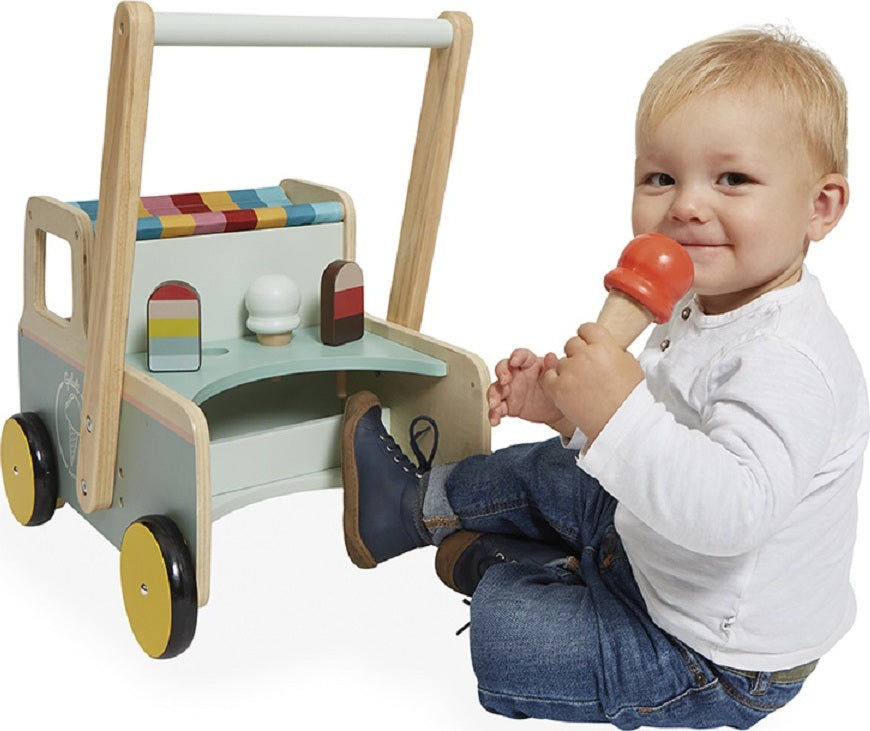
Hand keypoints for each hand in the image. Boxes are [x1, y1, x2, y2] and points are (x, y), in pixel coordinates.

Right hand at [486, 348, 564, 428]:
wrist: (557, 409)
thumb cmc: (554, 387)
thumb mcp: (555, 377)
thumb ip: (552, 367)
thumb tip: (551, 357)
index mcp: (529, 364)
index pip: (520, 355)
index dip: (516, 356)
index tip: (515, 361)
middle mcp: (516, 374)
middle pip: (502, 369)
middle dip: (501, 373)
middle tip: (504, 380)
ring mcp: (510, 390)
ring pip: (496, 389)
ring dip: (493, 396)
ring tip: (495, 404)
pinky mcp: (508, 405)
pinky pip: (497, 408)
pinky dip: (494, 414)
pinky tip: (495, 420)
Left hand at [541, 323, 643, 442]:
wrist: (621, 424)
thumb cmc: (630, 399)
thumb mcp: (630, 365)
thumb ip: (614, 352)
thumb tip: (606, 347)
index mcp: (605, 346)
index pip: (587, 328)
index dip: (587, 337)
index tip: (587, 344)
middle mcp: (585, 355)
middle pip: (572, 344)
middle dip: (577, 354)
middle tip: (586, 370)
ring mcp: (570, 371)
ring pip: (560, 362)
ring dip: (567, 371)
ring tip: (582, 387)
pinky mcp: (557, 388)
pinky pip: (548, 376)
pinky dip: (554, 382)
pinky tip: (567, 389)